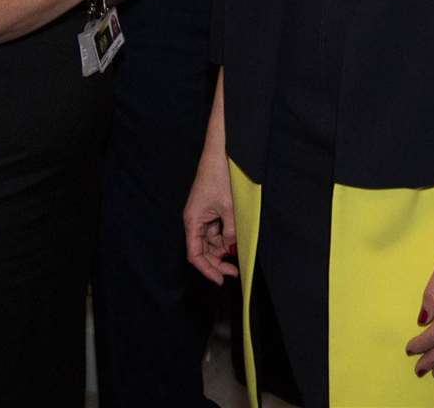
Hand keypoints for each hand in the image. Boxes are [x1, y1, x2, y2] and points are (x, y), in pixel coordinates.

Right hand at [182, 144, 237, 283]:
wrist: (220, 154)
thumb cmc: (220, 177)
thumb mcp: (229, 207)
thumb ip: (230, 230)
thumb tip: (233, 248)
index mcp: (193, 221)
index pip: (195, 254)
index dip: (207, 269)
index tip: (221, 279)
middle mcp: (195, 221)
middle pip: (203, 250)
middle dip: (218, 261)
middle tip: (236, 270)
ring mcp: (203, 216)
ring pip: (211, 242)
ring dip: (224, 249)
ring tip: (240, 252)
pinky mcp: (211, 211)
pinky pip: (217, 230)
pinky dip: (226, 237)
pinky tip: (237, 240)